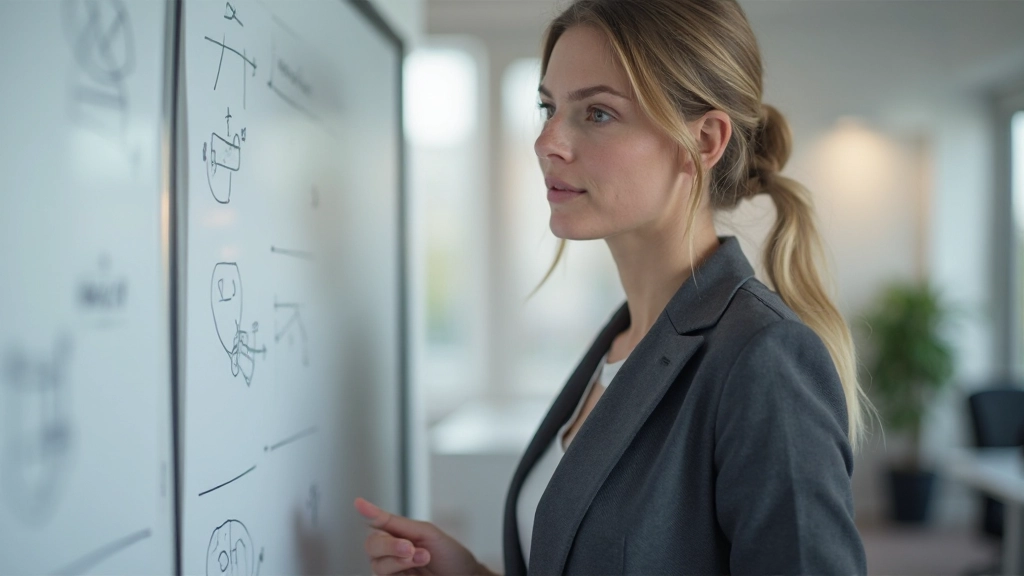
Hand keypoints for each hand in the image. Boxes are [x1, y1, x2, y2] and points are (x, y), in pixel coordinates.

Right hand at [354, 497, 496, 575]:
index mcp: (397, 536)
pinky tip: (416, 570)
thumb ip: (396, 523)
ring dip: (399, 561)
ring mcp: (393, 573)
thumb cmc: (449, 555)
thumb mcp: (425, 532)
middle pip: (372, 547)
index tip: (360, 503)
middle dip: (389, 545)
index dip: (369, 513)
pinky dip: (400, 571)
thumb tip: (365, 506)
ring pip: (378, 566)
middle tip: (409, 547)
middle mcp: (391, 554)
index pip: (377, 525)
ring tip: (422, 557)